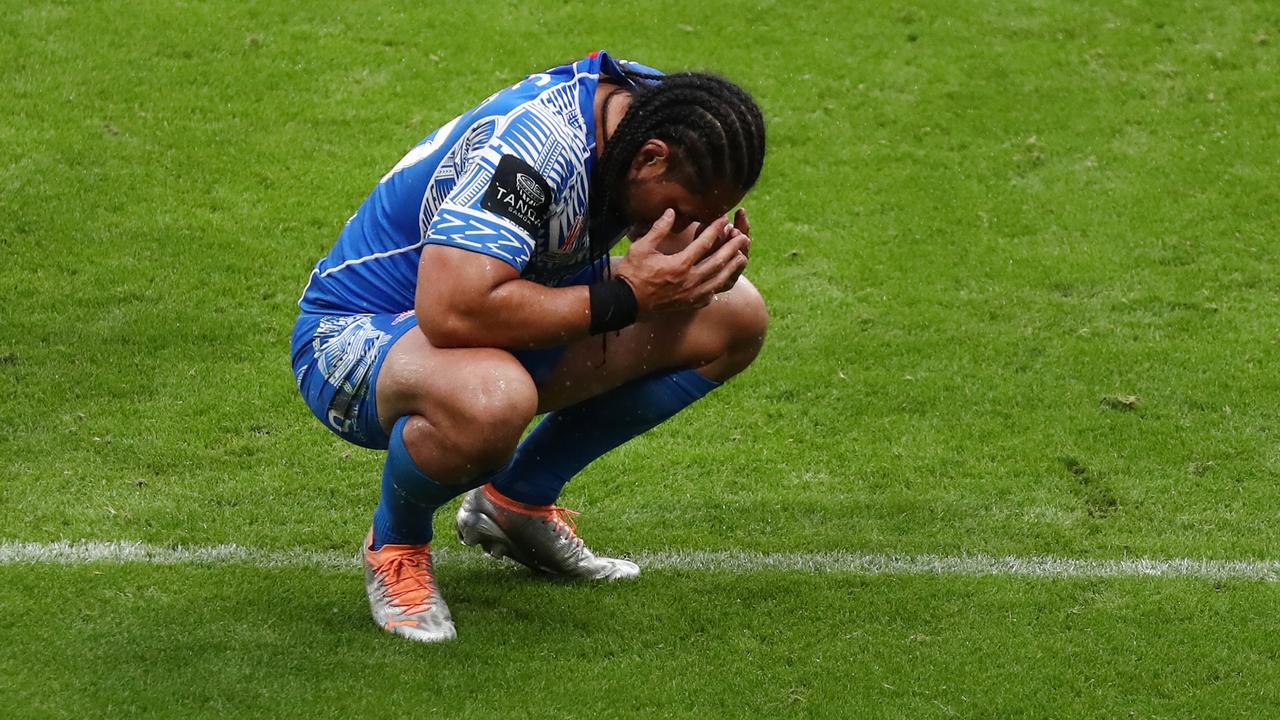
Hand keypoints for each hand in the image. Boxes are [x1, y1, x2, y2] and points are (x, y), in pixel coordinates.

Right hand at [614, 209, 749, 316]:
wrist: (626, 303)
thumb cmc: (631, 273)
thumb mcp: (641, 247)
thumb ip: (659, 228)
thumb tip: (671, 211)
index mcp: (679, 264)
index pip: (704, 243)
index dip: (716, 230)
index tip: (724, 220)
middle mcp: (690, 280)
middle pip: (718, 261)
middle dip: (732, 248)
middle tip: (743, 237)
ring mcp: (691, 295)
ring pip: (719, 280)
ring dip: (732, 268)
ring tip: (742, 257)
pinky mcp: (689, 304)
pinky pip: (710, 294)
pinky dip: (719, 285)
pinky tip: (723, 280)